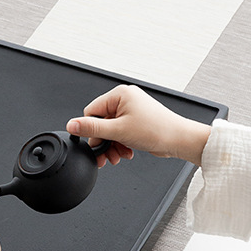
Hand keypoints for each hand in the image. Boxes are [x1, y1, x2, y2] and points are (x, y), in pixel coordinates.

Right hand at [65, 84, 210, 167]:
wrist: (178, 139)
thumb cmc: (157, 130)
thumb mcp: (118, 131)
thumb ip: (91, 129)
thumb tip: (71, 125)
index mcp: (120, 94)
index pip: (91, 112)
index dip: (92, 130)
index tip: (97, 143)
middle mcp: (125, 100)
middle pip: (100, 123)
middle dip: (103, 141)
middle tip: (106, 154)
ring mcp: (131, 110)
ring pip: (109, 131)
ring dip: (111, 146)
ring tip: (117, 155)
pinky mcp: (135, 121)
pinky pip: (119, 133)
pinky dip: (119, 144)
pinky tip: (125, 152)